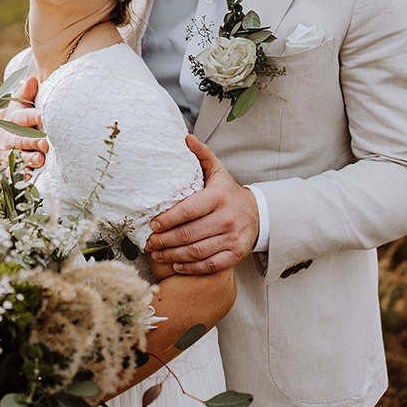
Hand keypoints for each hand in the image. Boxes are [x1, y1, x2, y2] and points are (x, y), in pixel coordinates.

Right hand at [0, 75, 47, 170]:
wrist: (5, 132)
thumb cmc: (20, 117)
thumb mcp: (21, 104)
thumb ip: (27, 93)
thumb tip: (33, 78)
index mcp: (13, 119)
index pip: (23, 116)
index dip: (33, 116)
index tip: (44, 116)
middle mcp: (9, 136)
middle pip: (21, 138)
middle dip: (33, 141)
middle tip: (46, 142)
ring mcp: (9, 152)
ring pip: (18, 156)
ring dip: (29, 159)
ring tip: (40, 160)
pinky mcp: (9, 166)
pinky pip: (13, 173)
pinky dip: (20, 177)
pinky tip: (28, 179)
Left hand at [145, 135, 258, 273]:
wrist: (257, 214)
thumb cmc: (227, 193)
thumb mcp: (217, 171)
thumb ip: (202, 155)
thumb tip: (186, 138)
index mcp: (218, 197)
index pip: (187, 211)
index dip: (167, 219)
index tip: (153, 224)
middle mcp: (226, 218)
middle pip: (188, 234)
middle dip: (164, 240)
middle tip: (149, 242)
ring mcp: (232, 238)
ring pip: (196, 251)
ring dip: (172, 255)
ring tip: (157, 254)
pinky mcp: (235, 254)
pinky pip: (209, 265)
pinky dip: (191, 268)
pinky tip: (176, 265)